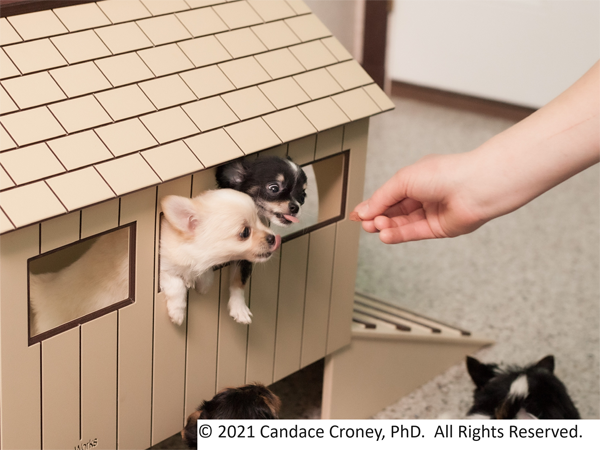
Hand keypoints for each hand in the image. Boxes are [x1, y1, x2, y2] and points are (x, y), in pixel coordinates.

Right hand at [353, 153, 487, 243]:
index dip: (373, 204)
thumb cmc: (446, 174)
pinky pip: (414, 233)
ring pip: (402, 223)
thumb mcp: (403, 180)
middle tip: (365, 223)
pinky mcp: (438, 228)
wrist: (476, 187)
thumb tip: (365, 210)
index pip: (389, 195)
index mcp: (416, 178)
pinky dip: (398, 235)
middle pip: (394, 211)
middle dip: (378, 217)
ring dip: (386, 227)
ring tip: (374, 228)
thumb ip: (382, 198)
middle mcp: (424, 195)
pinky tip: (385, 235)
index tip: (358, 214)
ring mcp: (431, 212)